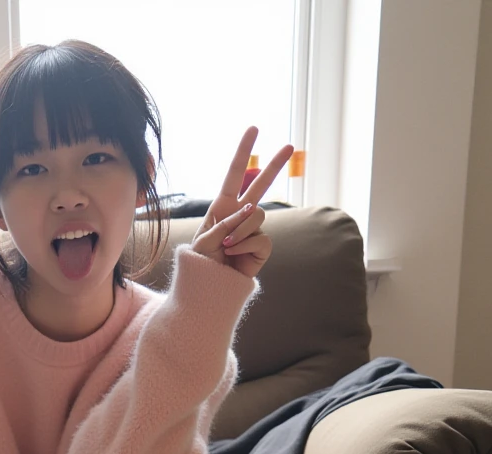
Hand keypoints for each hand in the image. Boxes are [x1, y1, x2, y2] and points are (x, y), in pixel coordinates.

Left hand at [191, 127, 293, 278]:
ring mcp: (253, 230)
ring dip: (239, 231)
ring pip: (256, 215)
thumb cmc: (201, 263)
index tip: (254, 128)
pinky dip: (245, 245)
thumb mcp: (203, 240)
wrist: (209, 287)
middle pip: (260, 185)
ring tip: (226, 247)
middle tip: (290, 145)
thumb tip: (251, 209)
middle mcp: (240, 215)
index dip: (244, 152)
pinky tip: (235, 255)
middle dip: (274, 165)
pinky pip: (260, 237)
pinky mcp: (262, 247)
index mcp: (223, 207)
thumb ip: (224, 223)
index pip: (234, 175)